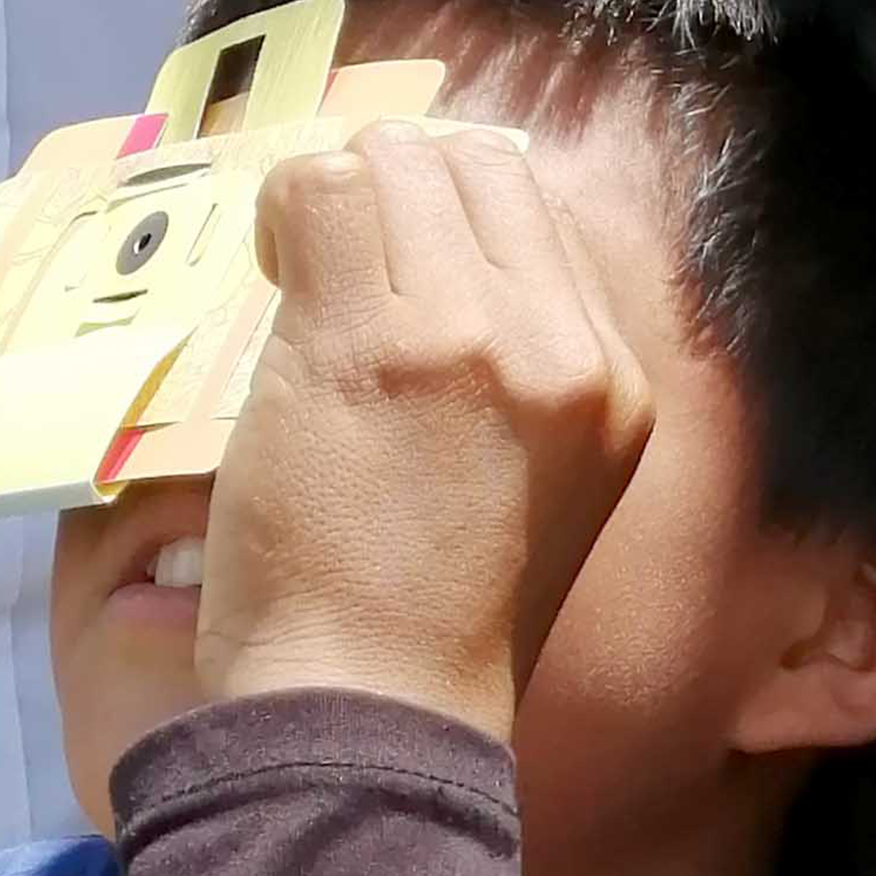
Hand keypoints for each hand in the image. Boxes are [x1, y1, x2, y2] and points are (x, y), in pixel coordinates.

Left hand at [195, 122, 661, 739]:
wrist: (375, 714)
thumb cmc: (424, 624)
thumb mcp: (528, 487)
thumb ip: (509, 375)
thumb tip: (427, 253)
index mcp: (613, 386)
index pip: (538, 216)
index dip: (447, 218)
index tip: (390, 268)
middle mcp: (566, 346)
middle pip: (478, 166)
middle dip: (392, 191)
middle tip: (332, 266)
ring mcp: (475, 335)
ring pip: (399, 160)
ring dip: (331, 200)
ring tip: (293, 274)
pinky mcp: (376, 339)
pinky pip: (321, 193)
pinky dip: (278, 213)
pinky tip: (262, 272)